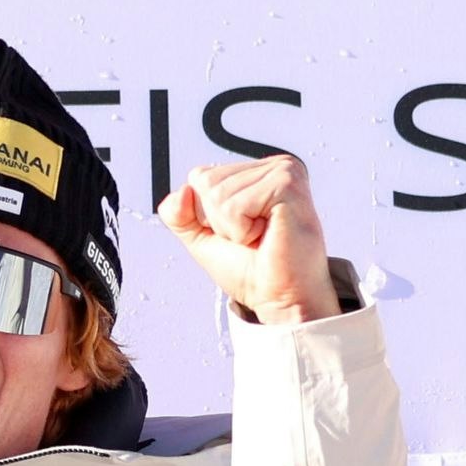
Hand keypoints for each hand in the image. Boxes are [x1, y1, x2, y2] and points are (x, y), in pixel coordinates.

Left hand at [162, 155, 339, 324]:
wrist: (282, 299)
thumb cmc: (250, 270)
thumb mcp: (200, 237)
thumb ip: (178, 213)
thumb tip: (182, 191)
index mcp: (256, 172)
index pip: (199, 177)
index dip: (206, 214)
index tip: (240, 232)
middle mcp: (273, 166)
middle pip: (205, 182)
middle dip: (218, 221)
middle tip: (252, 237)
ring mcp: (283, 172)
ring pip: (217, 194)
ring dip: (232, 228)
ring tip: (261, 237)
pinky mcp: (287, 186)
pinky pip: (234, 206)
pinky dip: (242, 231)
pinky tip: (268, 235)